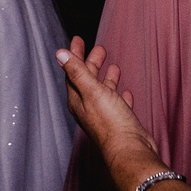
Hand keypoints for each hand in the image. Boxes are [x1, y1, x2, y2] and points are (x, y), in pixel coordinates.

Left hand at [56, 37, 173, 190]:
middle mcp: (89, 107)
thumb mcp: (92, 91)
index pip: (73, 71)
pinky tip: (126, 91)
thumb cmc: (110, 122)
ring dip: (106, 77)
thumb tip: (60, 54)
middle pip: (88, 80)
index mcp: (78, 99)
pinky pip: (118, 104)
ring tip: (113, 65)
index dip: (75, 54)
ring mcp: (104, 115)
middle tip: (99, 48)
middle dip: (92, 63)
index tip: (78, 39)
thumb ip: (77, 72)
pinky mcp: (119, 121)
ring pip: (103, 91)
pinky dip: (120, 95)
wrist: (130, 151)